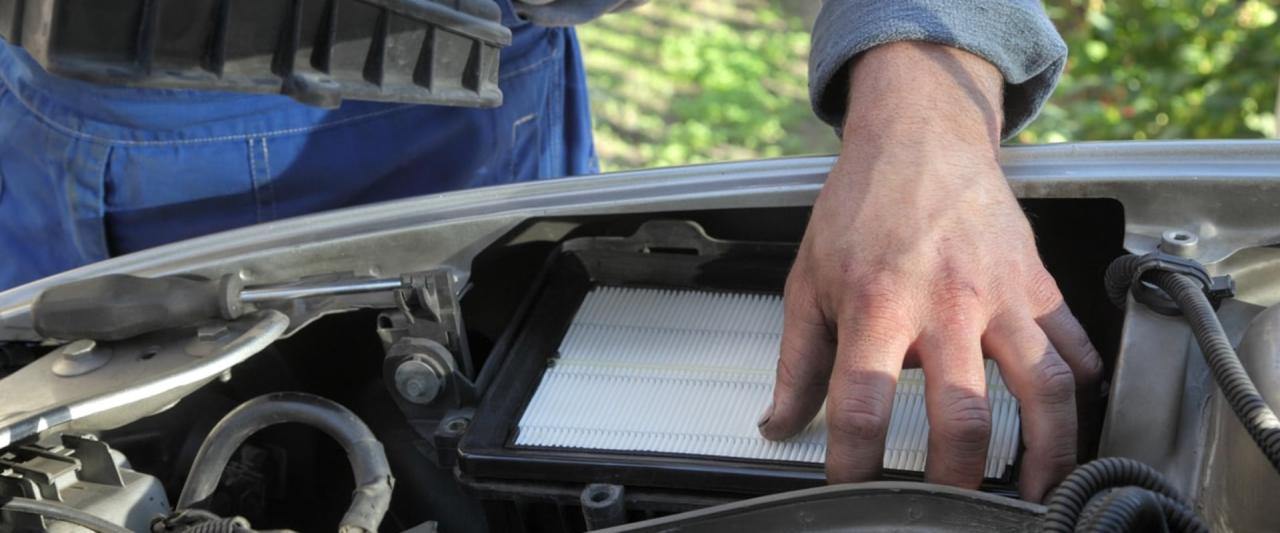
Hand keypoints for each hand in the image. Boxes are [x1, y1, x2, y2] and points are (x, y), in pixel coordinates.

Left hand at [757, 42, 1101, 500]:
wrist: (919, 135)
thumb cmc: (859, 206)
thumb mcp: (809, 280)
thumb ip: (797, 361)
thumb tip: (778, 424)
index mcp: (877, 304)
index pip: (864, 404)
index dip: (856, 462)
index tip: (852, 491)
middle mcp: (945, 303)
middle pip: (962, 413)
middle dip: (956, 477)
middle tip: (947, 506)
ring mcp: (1001, 293)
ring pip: (1042, 387)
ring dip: (1043, 451)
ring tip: (1032, 493)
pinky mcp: (1038, 281)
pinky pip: (1073, 343)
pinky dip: (1082, 388)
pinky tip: (1072, 422)